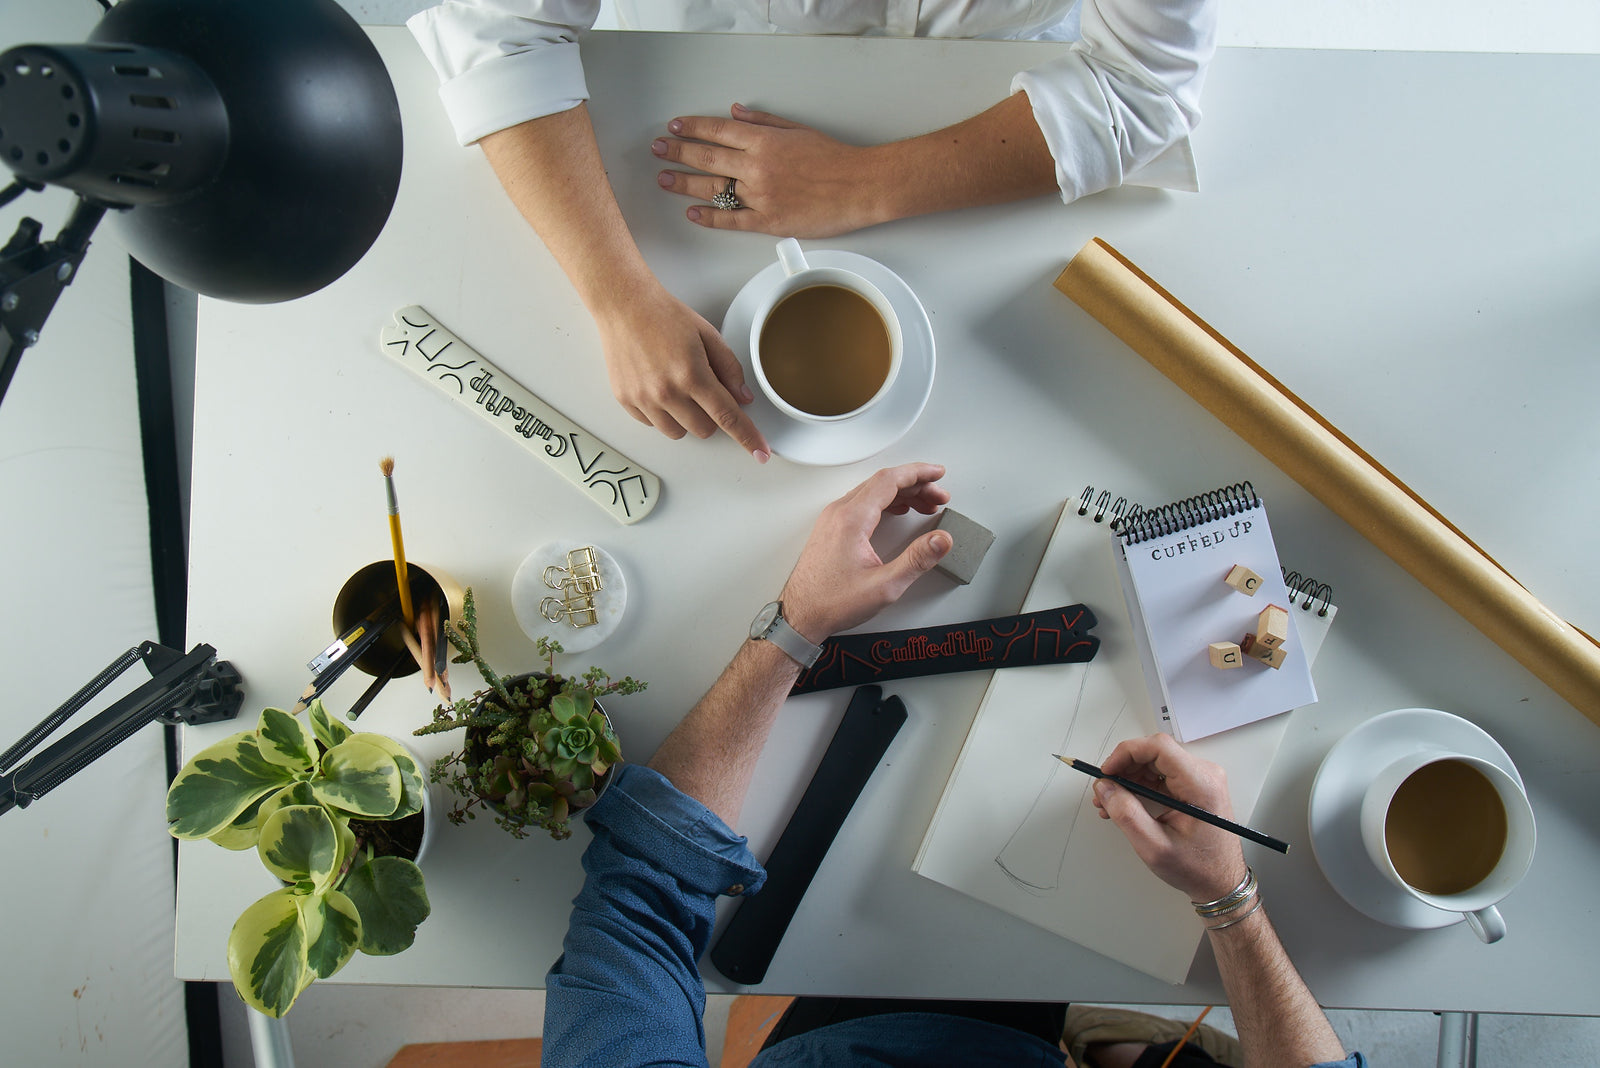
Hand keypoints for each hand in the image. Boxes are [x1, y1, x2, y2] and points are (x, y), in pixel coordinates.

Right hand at [595, 280, 769, 459]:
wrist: (624, 306)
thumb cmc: (665, 316)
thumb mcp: (707, 335)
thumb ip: (729, 368)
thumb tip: (743, 398)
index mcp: (692, 375)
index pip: (728, 417)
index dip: (748, 437)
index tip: (760, 453)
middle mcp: (667, 392)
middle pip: (704, 430)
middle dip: (710, 416)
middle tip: (702, 389)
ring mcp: (644, 399)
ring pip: (677, 433)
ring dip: (685, 418)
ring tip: (676, 387)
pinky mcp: (626, 401)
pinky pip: (652, 424)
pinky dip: (661, 413)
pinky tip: (657, 386)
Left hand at [652, 104, 886, 237]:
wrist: (859, 186)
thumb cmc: (834, 158)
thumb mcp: (797, 129)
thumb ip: (763, 122)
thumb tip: (734, 114)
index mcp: (764, 141)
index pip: (718, 131)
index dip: (692, 128)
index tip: (675, 126)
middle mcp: (757, 167)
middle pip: (707, 157)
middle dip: (678, 152)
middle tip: (657, 150)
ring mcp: (760, 196)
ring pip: (713, 188)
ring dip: (684, 183)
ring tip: (664, 178)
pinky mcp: (768, 221)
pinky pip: (732, 220)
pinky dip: (710, 217)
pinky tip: (693, 214)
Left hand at [778, 463, 952, 641]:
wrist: (801, 614)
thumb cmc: (832, 601)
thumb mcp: (884, 585)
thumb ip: (917, 560)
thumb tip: (941, 540)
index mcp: (852, 519)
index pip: (889, 480)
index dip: (918, 473)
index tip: (938, 473)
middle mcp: (839, 513)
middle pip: (883, 482)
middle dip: (916, 484)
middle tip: (939, 496)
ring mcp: (833, 519)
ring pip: (873, 492)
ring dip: (902, 493)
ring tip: (926, 505)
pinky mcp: (832, 528)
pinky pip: (862, 503)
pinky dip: (886, 502)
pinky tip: (900, 511)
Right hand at [1091, 734, 1249, 902]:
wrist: (1221, 883)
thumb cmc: (1198, 868)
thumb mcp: (1155, 846)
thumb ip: (1126, 814)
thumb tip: (1105, 788)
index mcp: (1201, 785)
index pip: (1159, 748)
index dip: (1127, 753)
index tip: (1107, 771)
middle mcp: (1204, 776)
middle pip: (1154, 753)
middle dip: (1123, 768)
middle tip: (1104, 790)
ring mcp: (1200, 780)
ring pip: (1154, 763)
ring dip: (1128, 777)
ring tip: (1110, 801)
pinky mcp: (1193, 787)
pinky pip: (1160, 775)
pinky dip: (1139, 784)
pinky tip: (1125, 802)